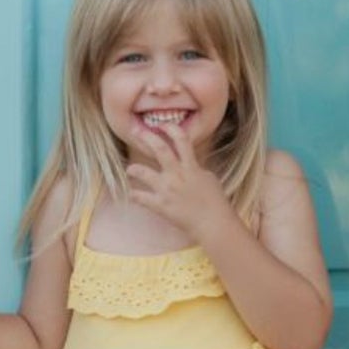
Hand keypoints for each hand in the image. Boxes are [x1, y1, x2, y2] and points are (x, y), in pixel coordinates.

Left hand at [126, 122, 233, 241]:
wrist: (214, 224)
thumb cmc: (216, 203)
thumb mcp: (209, 179)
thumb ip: (196, 169)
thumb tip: (188, 165)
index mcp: (191, 167)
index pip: (181, 139)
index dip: (171, 128)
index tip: (163, 125)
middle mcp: (177, 175)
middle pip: (159, 148)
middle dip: (146, 137)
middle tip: (136, 132)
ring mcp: (167, 190)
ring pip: (142, 172)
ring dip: (134, 169)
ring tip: (131, 169)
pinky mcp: (160, 205)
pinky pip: (140, 197)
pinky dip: (134, 195)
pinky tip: (133, 195)